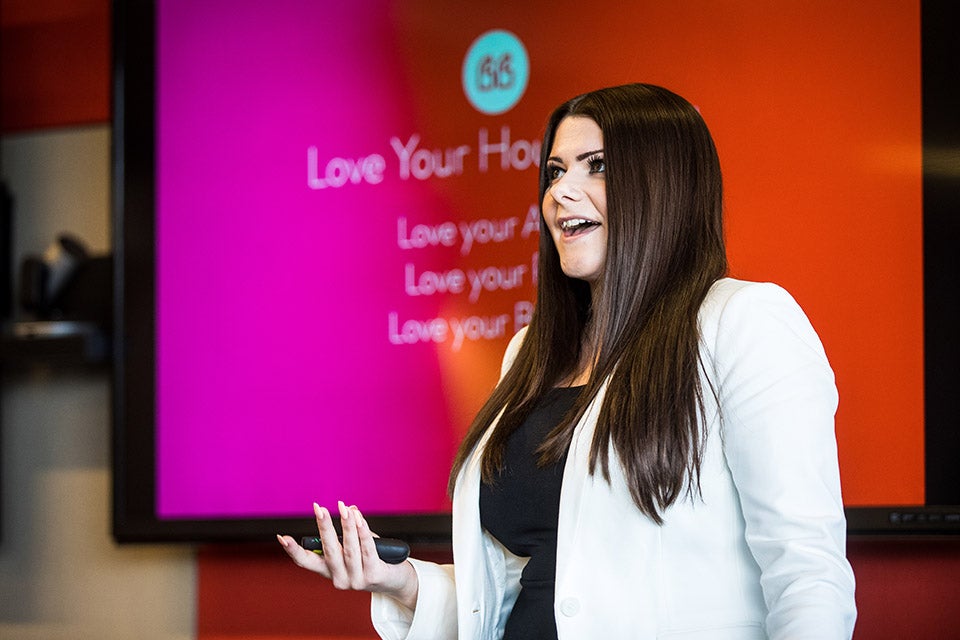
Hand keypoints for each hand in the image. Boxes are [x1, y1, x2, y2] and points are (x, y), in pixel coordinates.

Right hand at [277, 501, 418, 610]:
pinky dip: (363, 532)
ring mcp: (357, 580)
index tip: (282, 537)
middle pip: (329, 551)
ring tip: (343, 508)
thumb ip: (351, 529)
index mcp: (331, 572)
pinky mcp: (373, 576)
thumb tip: (348, 508)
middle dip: (323, 528)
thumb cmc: (374, 560)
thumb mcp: (358, 545)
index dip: (294, 551)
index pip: (307, 563)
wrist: (396, 582)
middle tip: (318, 508)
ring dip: (346, 526)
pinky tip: (359, 519)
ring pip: (349, 549)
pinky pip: (367, 550)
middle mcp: (340, 579)